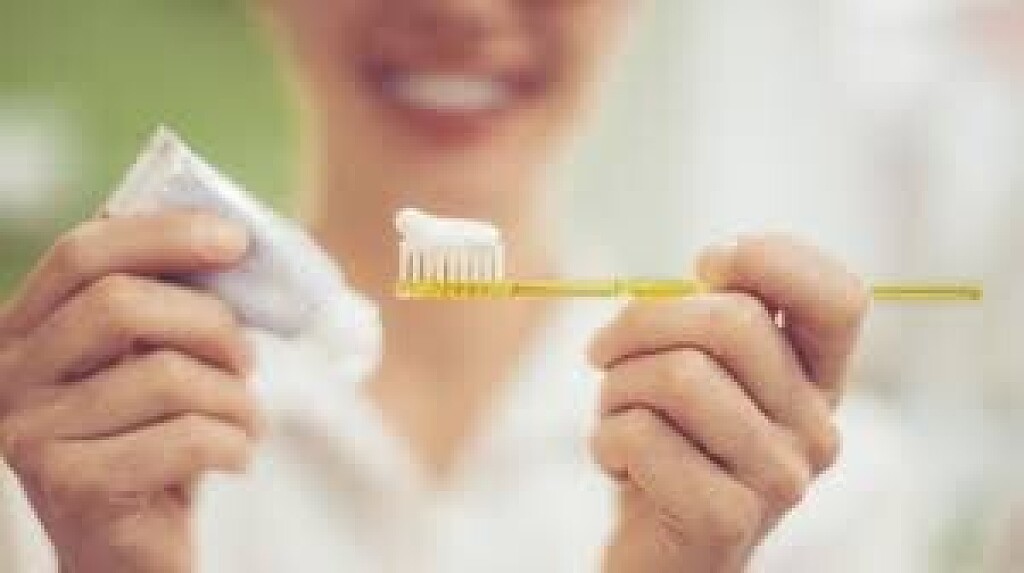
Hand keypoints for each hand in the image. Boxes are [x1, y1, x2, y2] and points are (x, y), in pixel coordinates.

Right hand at [0, 212, 260, 572]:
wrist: (128, 553)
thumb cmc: (151, 444)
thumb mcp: (151, 365)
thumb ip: (165, 307)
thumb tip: (228, 237)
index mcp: (24, 332)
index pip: (82, 253)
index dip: (162, 235)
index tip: (234, 239)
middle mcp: (9, 377)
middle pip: (120, 305)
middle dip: (210, 323)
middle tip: (247, 357)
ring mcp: (32, 435)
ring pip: (165, 375)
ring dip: (235, 397)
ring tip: (247, 419)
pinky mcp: (73, 485)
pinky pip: (185, 438)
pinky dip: (235, 443)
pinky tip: (237, 455)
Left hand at [589, 234, 868, 572]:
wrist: (655, 551)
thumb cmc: (665, 445)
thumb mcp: (694, 367)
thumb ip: (711, 316)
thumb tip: (712, 264)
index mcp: (815, 381)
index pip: (842, 297)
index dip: (771, 259)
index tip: (706, 265)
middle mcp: (815, 428)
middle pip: (734, 322)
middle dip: (642, 322)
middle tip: (604, 352)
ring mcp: (780, 478)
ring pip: (680, 376)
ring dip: (616, 387)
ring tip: (614, 414)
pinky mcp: (729, 518)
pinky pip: (644, 435)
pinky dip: (606, 437)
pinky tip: (616, 463)